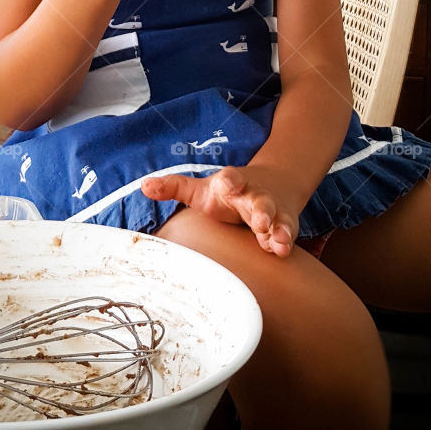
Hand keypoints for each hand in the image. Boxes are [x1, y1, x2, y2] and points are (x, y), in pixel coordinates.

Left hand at [141, 164, 300, 257]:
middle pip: (257, 200)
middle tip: (260, 220)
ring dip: (277, 227)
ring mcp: (270, 210)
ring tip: (277, 239)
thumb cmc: (228, 193)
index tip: (226, 182)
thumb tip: (144, 186)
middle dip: (260, 210)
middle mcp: (253, 195)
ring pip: (276, 217)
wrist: (273, 184)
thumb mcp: (201, 190)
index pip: (230, 179)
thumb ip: (174, 187)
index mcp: (231, 184)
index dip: (229, 181)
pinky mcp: (283, 224)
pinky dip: (285, 241)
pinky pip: (286, 232)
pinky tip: (282, 250)